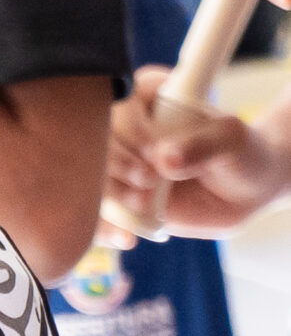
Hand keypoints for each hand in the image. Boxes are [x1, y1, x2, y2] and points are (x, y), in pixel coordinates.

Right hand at [104, 65, 288, 234]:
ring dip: (111, 192)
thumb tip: (165, 159)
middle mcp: (126, 129)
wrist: (244, 188)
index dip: (129, 127)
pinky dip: (107, 227)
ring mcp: (120, 165)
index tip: (154, 149)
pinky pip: (101, 212)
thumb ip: (202, 145)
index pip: (119, 101)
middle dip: (117, 162)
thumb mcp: (230, 141)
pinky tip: (126, 237)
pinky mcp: (121, 197)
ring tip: (143, 202)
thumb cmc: (240, 152)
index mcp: (147, 98)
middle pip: (95, 139)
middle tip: (148, 178)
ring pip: (91, 177)